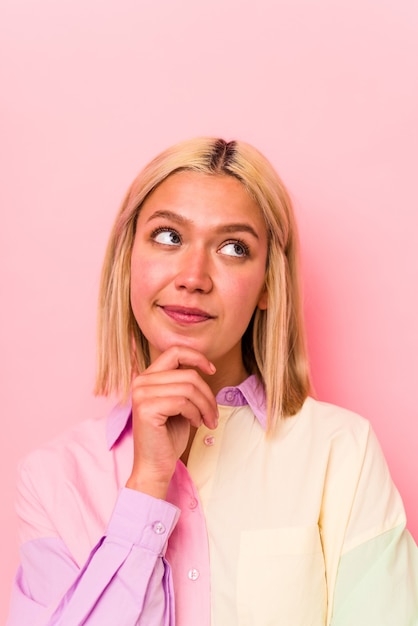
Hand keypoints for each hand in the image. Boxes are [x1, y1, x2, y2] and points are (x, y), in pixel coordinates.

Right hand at [125, 346, 217, 498]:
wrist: (155, 466)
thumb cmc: (169, 436)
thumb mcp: (179, 403)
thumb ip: (184, 383)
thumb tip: (206, 367)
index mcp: (148, 377)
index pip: (174, 351)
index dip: (197, 357)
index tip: (212, 370)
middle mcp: (141, 381)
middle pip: (188, 374)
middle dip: (208, 394)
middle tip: (213, 414)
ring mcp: (141, 394)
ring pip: (189, 388)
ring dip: (205, 406)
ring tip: (207, 421)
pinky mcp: (146, 408)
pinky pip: (183, 402)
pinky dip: (195, 414)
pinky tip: (195, 424)